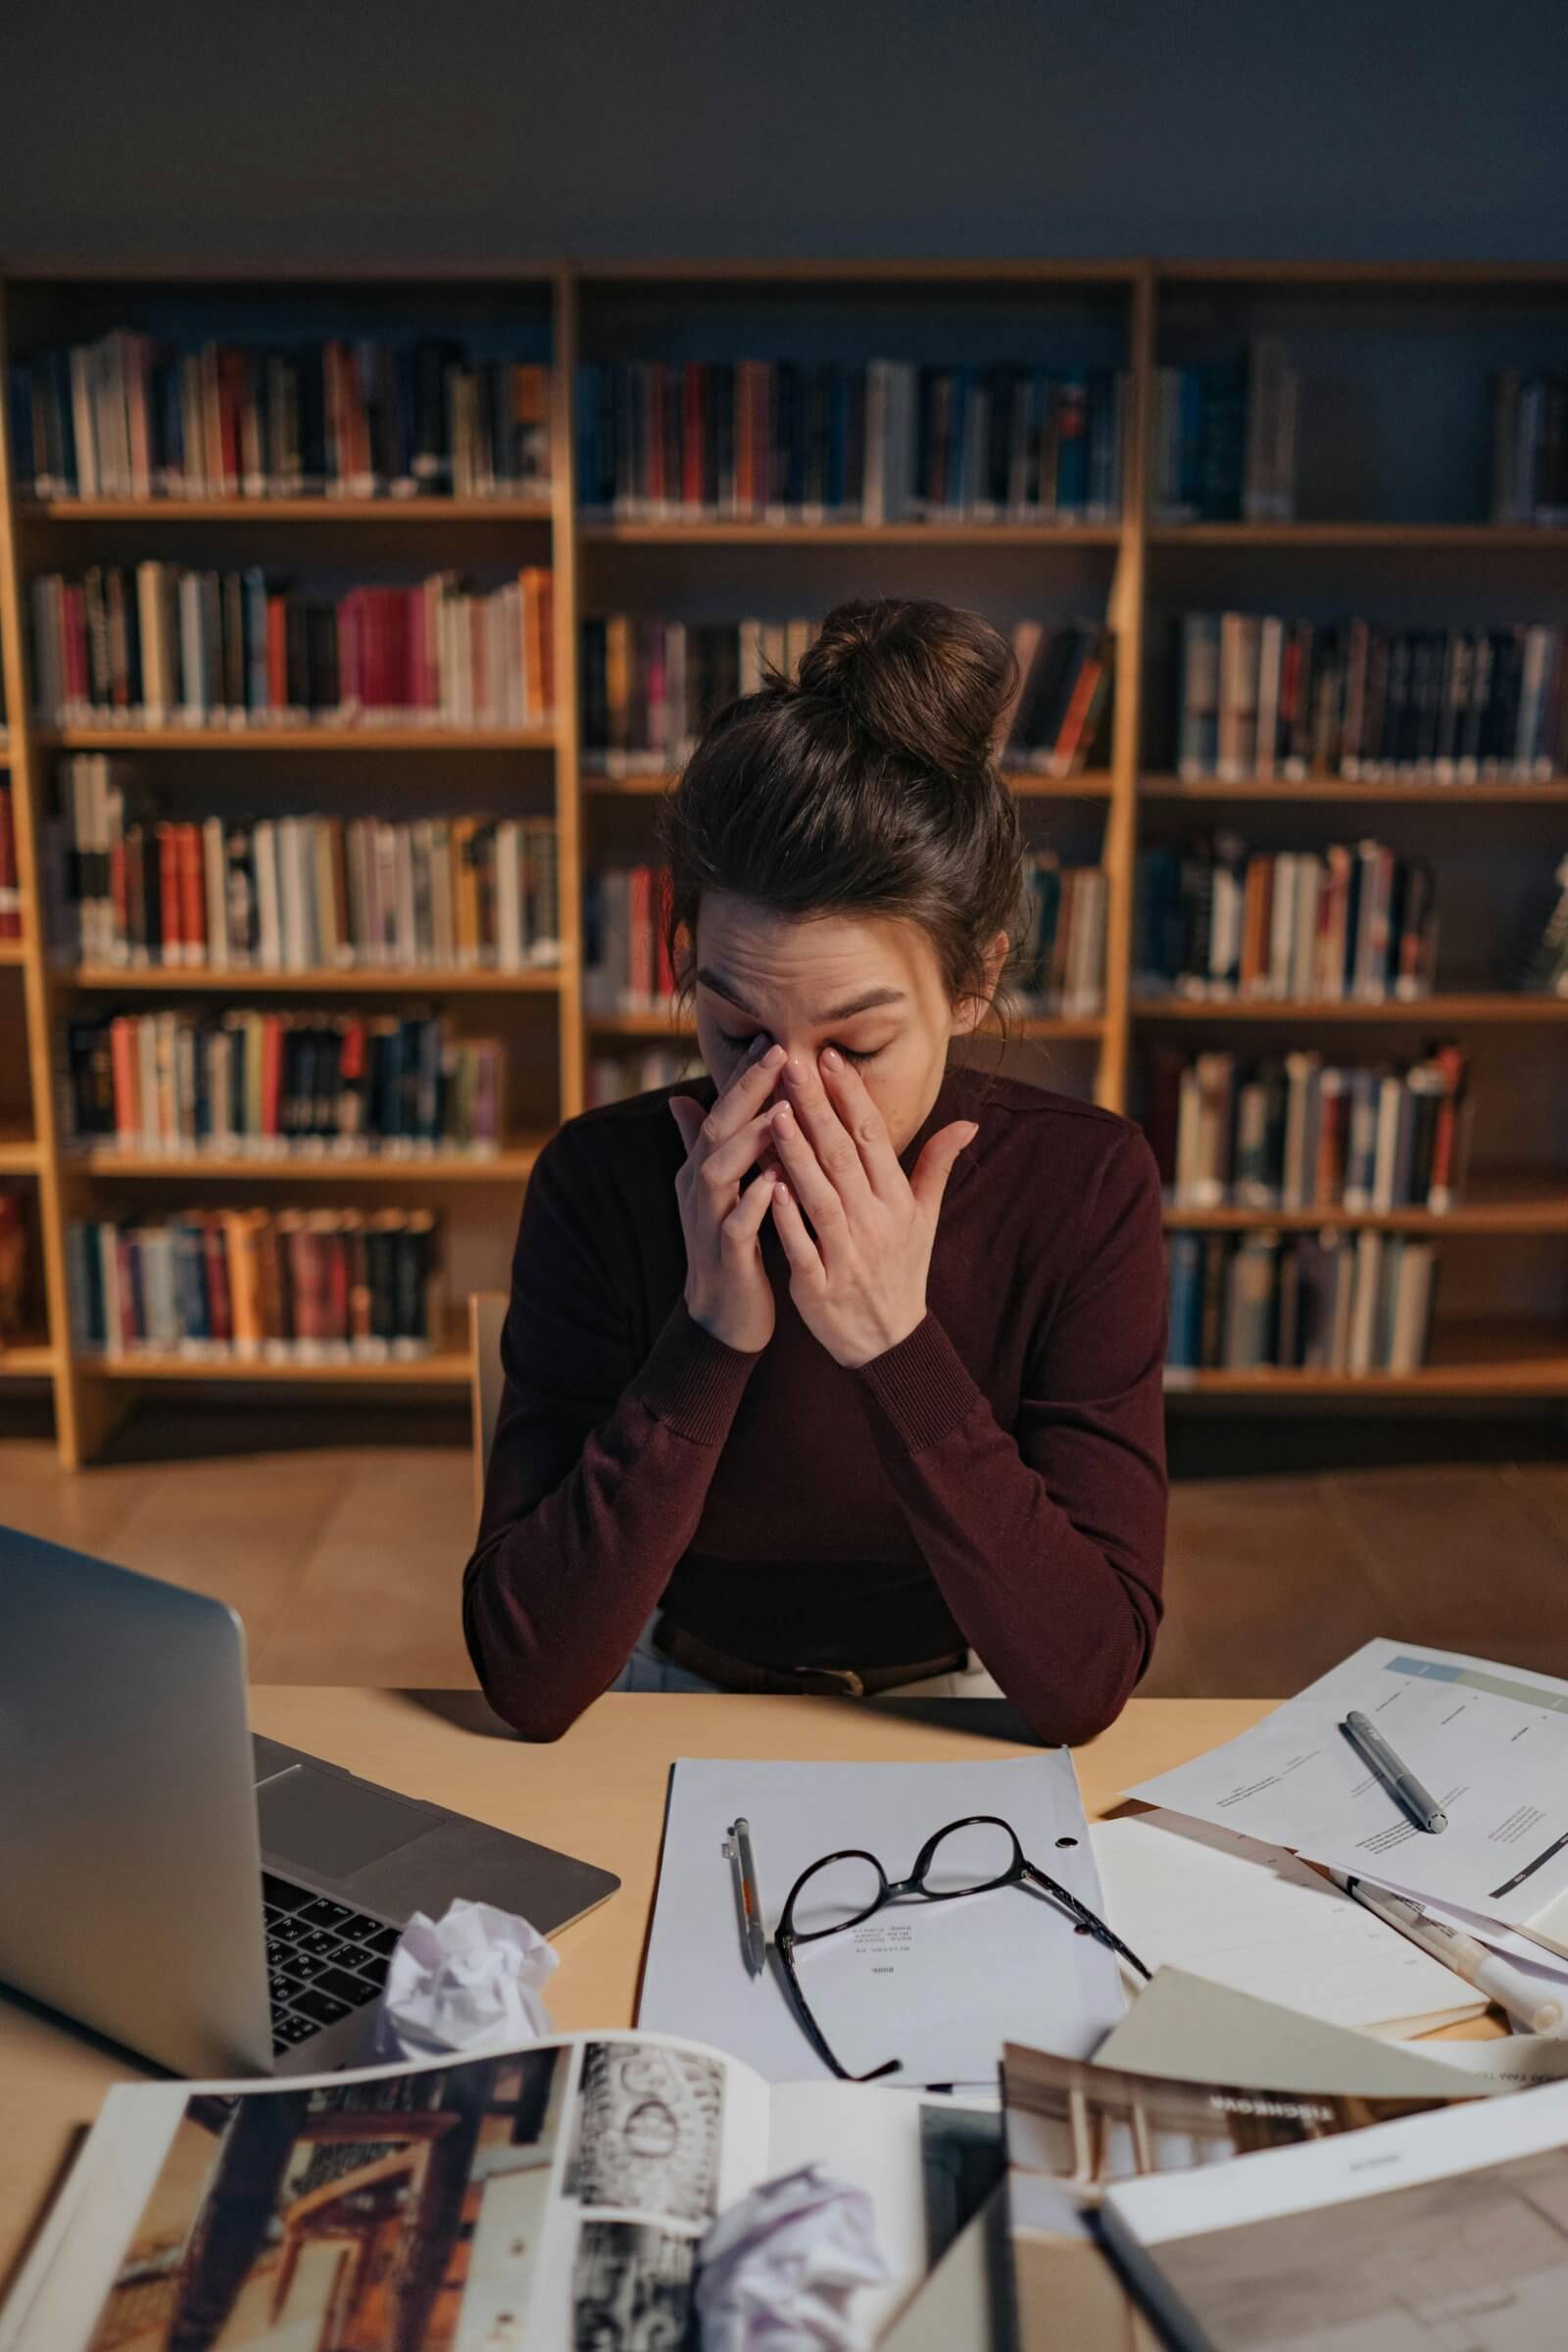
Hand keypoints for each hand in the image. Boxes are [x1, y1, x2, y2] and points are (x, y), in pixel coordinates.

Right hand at [668, 1034, 787, 1353]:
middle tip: (778, 1053)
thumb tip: (680, 1097)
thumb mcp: (716, 1189)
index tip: (776, 1039)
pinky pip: (735, 1225)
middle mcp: (699, 1188)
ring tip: (780, 1110)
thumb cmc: (729, 1244)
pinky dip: (755, 1202)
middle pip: (716, 1130)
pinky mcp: (724, 1256)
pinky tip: (777, 1182)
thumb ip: (702, 1145)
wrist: (723, 1315)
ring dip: (748, 1140)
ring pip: (720, 1172)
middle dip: (746, 1091)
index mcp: (702, 1169)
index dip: (746, 1076)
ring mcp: (708, 1221)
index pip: (722, 1111)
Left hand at [764, 1049, 978, 1368]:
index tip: (828, 1056)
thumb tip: (967, 1123)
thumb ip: (937, 1166)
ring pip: (820, 1197)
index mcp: (898, 1202)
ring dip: (798, 1156)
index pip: (873, 1138)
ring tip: (774, 1114)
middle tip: (793, 1064)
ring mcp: (848, 1256)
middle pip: (844, 1158)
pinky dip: (787, 1219)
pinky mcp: (820, 1287)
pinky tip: (767, 1186)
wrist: (889, 1342)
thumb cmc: (901, 1270)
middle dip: (818, 1109)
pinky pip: (802, 1247)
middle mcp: (876, 1224)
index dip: (851, 1096)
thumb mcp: (925, 1219)